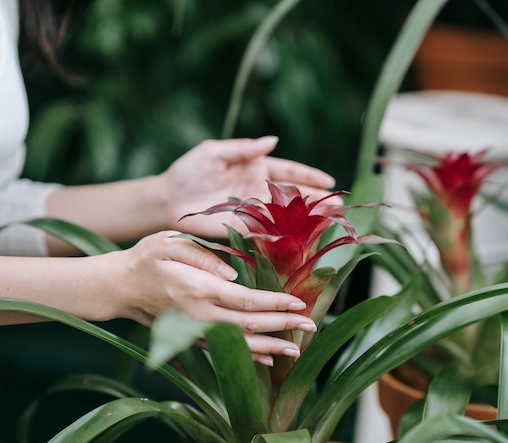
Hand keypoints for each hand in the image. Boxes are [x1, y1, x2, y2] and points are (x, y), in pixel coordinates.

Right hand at [111, 231, 314, 363]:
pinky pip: (226, 350)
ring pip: (240, 344)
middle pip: (249, 326)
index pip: (245, 300)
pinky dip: (249, 356)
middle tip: (311, 326)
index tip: (298, 303)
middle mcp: (199, 315)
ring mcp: (195, 331)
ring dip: (271, 348)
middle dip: (283, 327)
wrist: (117, 287)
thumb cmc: (146, 258)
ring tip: (297, 350)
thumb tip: (233, 274)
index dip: (274, 303)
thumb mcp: (170, 243)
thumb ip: (203, 255)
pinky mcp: (192, 338)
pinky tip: (269, 358)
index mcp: (198, 289)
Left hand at [161, 137, 339, 237]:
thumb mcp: (214, 152)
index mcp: (255, 167)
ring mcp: (254, 210)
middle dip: (317, 198)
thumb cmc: (188, 172)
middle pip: (294, 193)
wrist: (168, 200)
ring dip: (309, 217)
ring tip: (331, 219)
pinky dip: (288, 234)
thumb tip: (272, 140)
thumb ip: (243, 148)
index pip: (289, 170)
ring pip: (288, 213)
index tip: (330, 180)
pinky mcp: (245, 227)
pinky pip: (271, 230)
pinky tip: (305, 237)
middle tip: (340, 204)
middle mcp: (259, 189)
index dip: (310, 175)